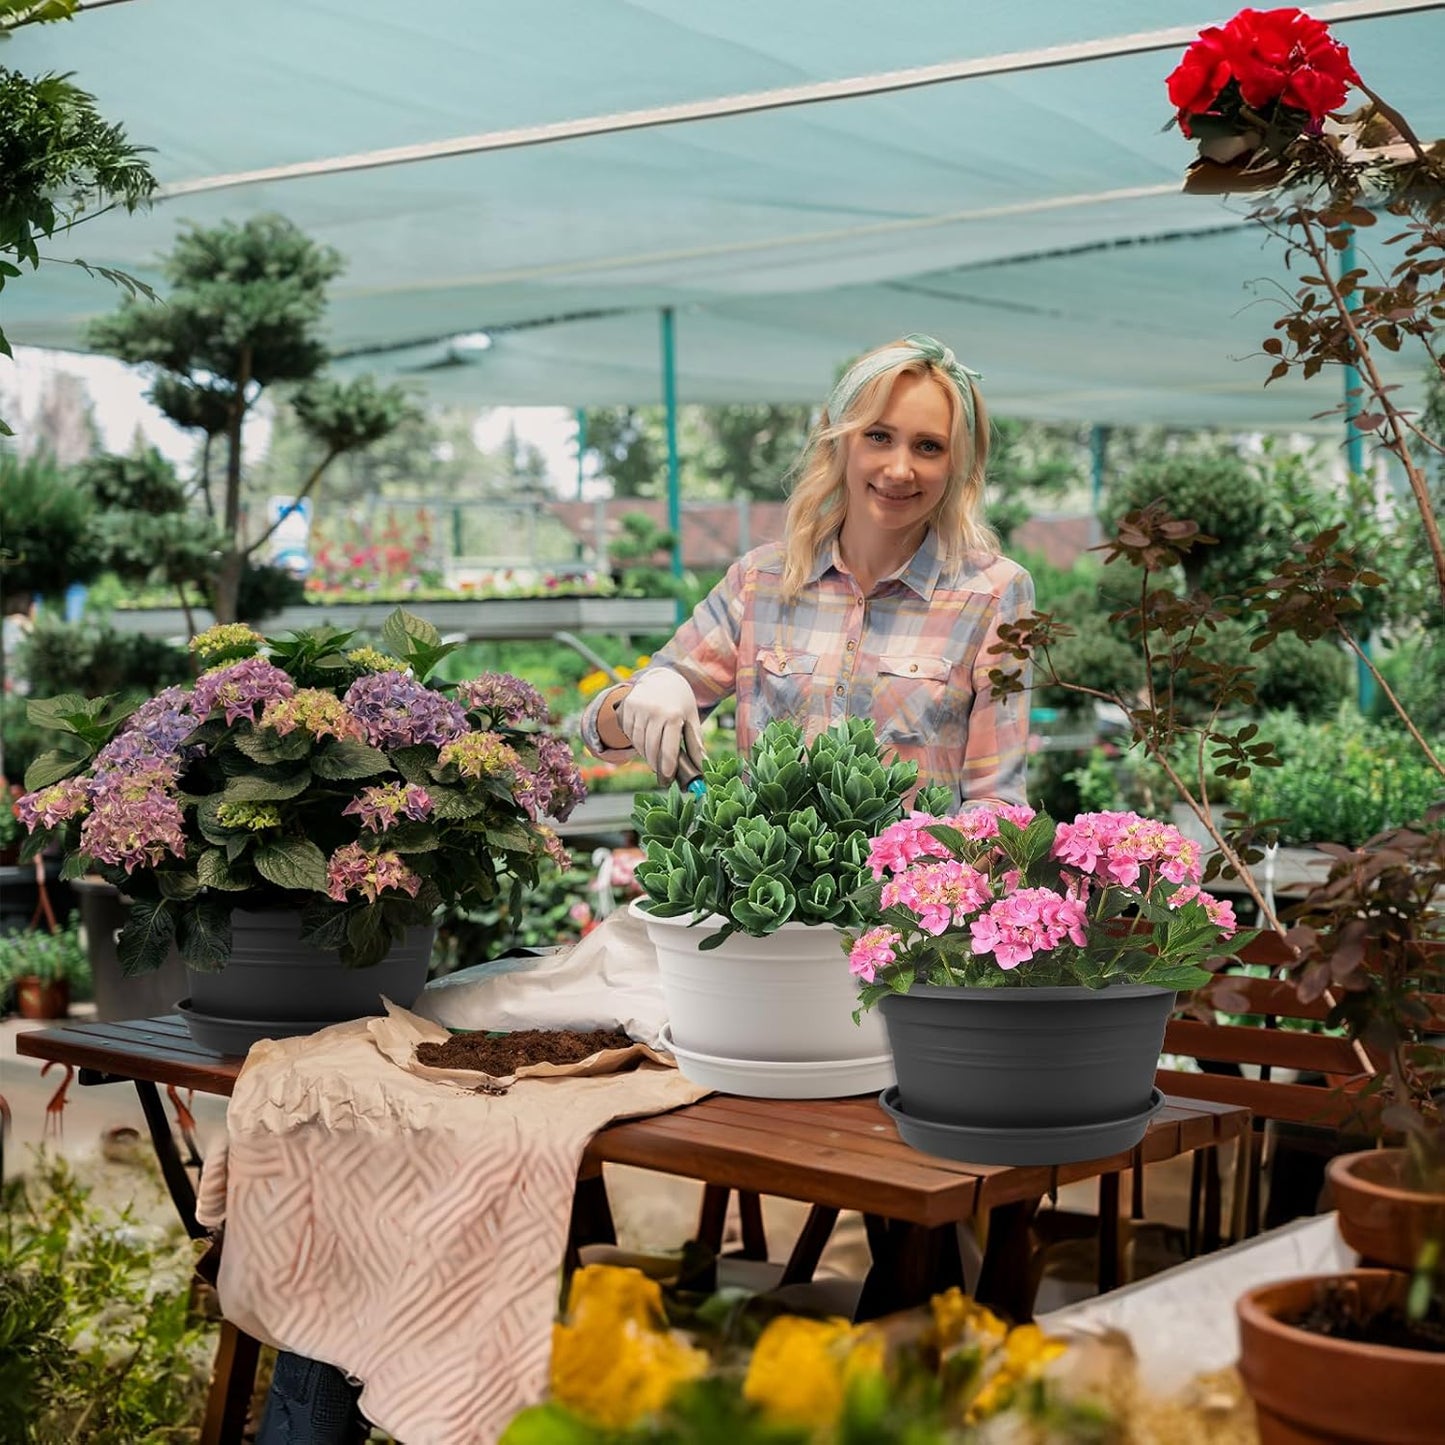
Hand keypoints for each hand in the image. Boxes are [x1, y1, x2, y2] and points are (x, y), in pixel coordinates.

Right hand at [617, 669, 704, 784]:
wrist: (662, 677)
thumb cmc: (680, 701)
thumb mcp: (691, 719)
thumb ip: (695, 743)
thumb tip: (703, 767)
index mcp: (673, 715)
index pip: (668, 750)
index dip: (667, 769)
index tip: (667, 781)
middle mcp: (653, 711)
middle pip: (651, 750)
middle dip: (656, 765)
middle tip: (661, 775)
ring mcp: (636, 709)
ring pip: (638, 744)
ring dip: (646, 755)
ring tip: (655, 756)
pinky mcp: (625, 709)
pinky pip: (629, 735)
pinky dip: (637, 742)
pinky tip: (645, 739)